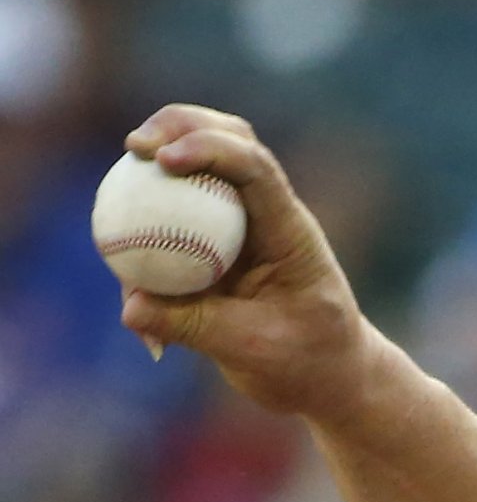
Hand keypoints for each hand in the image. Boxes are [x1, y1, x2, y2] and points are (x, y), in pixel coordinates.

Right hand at [117, 106, 376, 420]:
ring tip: (125, 174)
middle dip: (181, 126)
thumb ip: (194, 326)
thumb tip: (130, 307)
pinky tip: (128, 268)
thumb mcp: (252, 351)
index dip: (210, 149)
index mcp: (290, 232)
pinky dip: (146, 221)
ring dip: (160, 158)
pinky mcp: (218, 240)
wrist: (327, 375)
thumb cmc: (305, 362)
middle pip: (230, 140)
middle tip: (134, 145)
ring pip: (201, 167)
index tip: (163, 160)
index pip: (256, 169)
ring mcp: (244, 223)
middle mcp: (268, 216)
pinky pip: (175, 214)